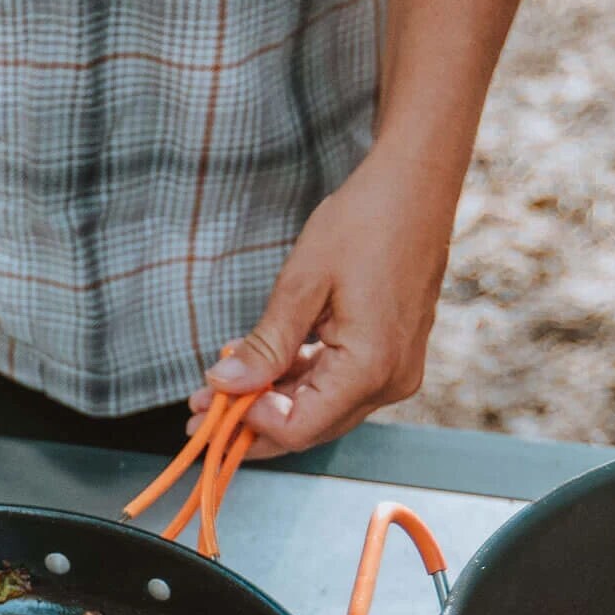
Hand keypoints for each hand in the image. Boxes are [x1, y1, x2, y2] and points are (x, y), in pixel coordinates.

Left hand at [187, 147, 450, 457]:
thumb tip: (223, 386)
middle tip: (197, 409)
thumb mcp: (302, 283)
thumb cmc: (363, 222)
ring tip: (219, 387)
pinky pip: (338, 385)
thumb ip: (266, 345)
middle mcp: (390, 382)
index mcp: (371, 367)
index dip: (249, 422)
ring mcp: (395, 372)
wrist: (417, 186)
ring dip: (271, 402)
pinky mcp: (391, 358)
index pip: (299, 428)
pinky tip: (260, 368)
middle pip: (310, 427)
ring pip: (321, 410)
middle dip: (251, 421)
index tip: (208, 401)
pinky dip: (297, 382)